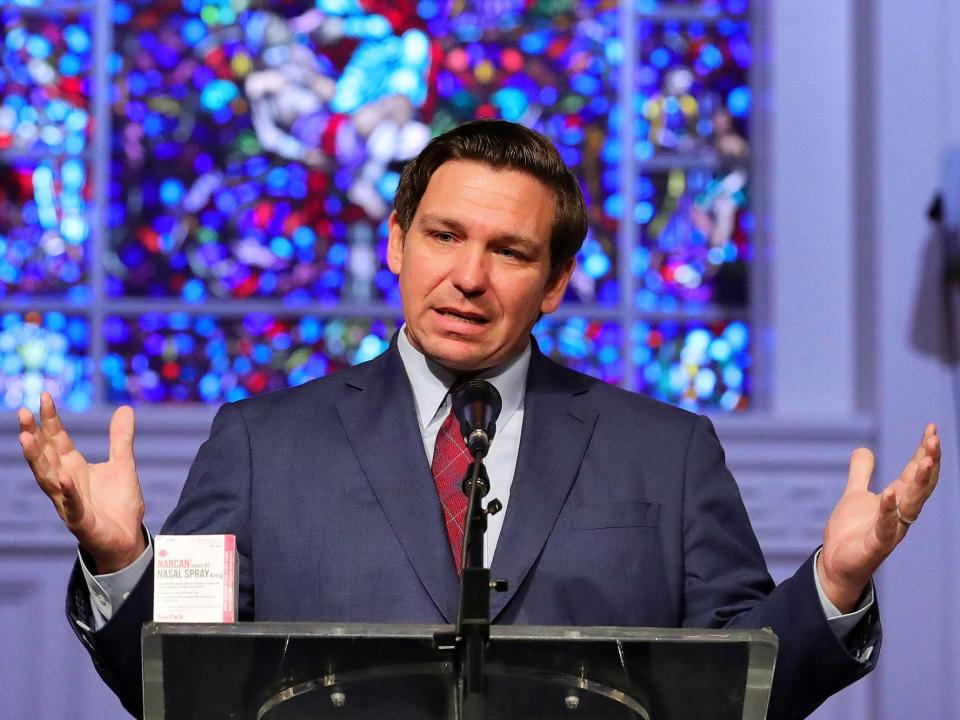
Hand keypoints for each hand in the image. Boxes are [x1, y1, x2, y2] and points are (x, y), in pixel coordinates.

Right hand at [18, 392, 146, 572]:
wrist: (127, 538)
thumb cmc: (118, 504)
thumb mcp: (123, 464)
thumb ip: (121, 438)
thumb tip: (125, 408)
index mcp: (73, 467)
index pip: (57, 439)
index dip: (50, 419)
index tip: (44, 396)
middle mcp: (65, 482)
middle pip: (44, 455)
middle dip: (32, 434)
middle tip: (21, 412)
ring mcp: (69, 502)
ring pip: (47, 478)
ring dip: (37, 459)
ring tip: (27, 439)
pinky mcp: (80, 521)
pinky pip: (71, 505)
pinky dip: (67, 492)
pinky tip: (63, 478)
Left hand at [818, 424, 940, 611]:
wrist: (836, 564)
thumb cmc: (851, 532)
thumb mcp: (855, 495)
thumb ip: (861, 474)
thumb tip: (864, 449)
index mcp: (897, 501)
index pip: (915, 473)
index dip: (924, 451)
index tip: (932, 429)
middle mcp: (900, 514)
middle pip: (921, 486)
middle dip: (929, 463)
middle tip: (935, 439)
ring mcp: (891, 530)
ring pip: (912, 505)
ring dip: (919, 483)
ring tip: (924, 460)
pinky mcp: (875, 546)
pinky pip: (886, 528)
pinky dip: (888, 511)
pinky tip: (889, 494)